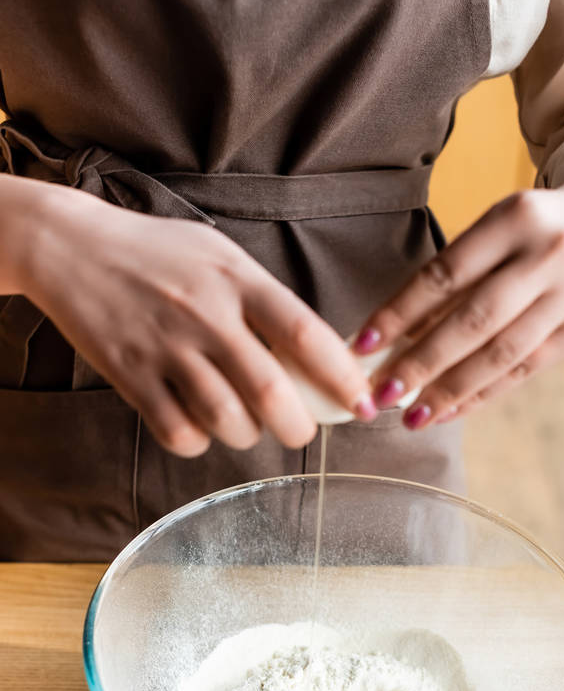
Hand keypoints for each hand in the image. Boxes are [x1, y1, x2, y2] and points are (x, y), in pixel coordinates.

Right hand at [18, 184, 375, 455]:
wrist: (73, 248)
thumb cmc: (160, 253)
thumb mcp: (222, 257)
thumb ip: (267, 300)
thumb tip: (321, 352)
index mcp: (238, 281)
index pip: (304, 334)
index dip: (342, 377)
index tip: (364, 403)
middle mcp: (205, 316)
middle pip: (270, 393)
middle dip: (298, 428)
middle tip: (300, 430)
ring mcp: (166, 349)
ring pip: (227, 420)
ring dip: (247, 435)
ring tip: (246, 424)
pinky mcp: (131, 377)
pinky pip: (179, 433)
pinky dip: (199, 441)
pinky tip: (200, 425)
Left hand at [352, 156, 563, 427]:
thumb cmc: (537, 228)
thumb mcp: (499, 228)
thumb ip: (456, 274)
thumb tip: (395, 335)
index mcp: (515, 218)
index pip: (445, 274)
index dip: (399, 312)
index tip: (362, 344)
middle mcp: (548, 256)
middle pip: (473, 320)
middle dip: (422, 362)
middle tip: (382, 393)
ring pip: (500, 354)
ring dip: (450, 391)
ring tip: (412, 417)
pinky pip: (523, 371)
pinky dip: (481, 395)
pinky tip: (448, 411)